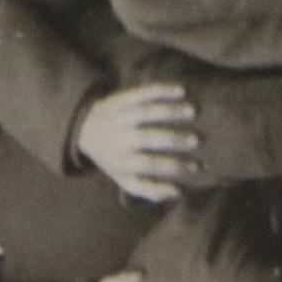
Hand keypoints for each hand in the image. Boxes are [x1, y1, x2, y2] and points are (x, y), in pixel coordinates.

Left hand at [75, 84, 198, 202]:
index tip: (197, 166)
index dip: (173, 166)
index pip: (148, 164)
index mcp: (121, 160)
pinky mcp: (119, 98)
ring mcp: (117, 115)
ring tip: (192, 111)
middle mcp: (118, 137)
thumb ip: (152, 191)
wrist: (83, 130)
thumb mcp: (127, 182)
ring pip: (142, 111)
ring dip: (168, 110)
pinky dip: (158, 90)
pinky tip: (180, 90)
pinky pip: (139, 93)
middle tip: (197, 140)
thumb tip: (179, 191)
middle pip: (145, 137)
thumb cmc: (115, 160)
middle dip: (171, 138)